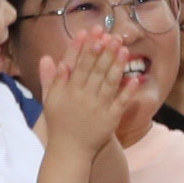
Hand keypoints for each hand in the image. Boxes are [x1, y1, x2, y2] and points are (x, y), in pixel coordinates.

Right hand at [38, 30, 134, 149]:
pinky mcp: (110, 119)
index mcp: (68, 90)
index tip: (92, 32)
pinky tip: (134, 78)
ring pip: (108, 83)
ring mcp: (98, 108)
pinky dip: (128, 91)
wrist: (69, 150)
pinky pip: (120, 103)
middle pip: (95, 70)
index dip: (86, 48)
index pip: (78, 65)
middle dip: (105, 52)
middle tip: (113, 35)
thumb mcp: (50, 100)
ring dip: (117, 66)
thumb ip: (51, 79)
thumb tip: (48, 58)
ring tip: (124, 49)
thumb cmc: (59, 123)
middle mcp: (83, 97)